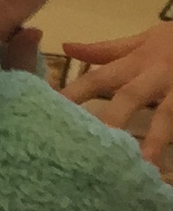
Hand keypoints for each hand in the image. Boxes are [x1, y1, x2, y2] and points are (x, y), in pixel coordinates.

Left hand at [62, 18, 172, 167]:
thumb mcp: (142, 41)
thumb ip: (106, 50)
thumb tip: (65, 47)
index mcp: (137, 62)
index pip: (99, 77)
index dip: (74, 92)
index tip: (49, 110)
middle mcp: (156, 75)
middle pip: (130, 97)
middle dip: (111, 119)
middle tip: (91, 145)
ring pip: (168, 114)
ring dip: (156, 139)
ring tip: (143, 165)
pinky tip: (171, 170)